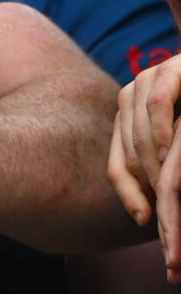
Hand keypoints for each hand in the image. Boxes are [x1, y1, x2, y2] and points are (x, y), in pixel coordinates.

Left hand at [108, 55, 180, 227]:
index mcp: (128, 120)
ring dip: (155, 169)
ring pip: (141, 136)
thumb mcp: (175, 139)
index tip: (145, 223)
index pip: (118, 168)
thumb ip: (162, 168)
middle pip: (131, 158)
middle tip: (168, 223)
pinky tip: (169, 154)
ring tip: (168, 193)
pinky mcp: (171, 70)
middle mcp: (130, 100)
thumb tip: (145, 215)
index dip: (129, 197)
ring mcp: (149, 82)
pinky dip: (162, 131)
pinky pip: (157, 104)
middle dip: (150, 193)